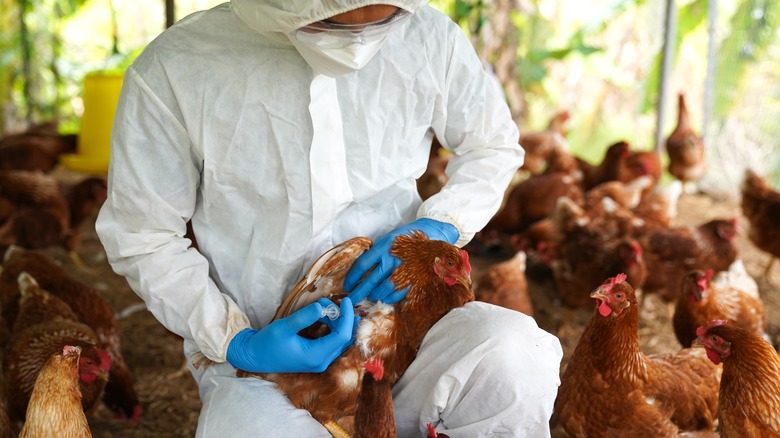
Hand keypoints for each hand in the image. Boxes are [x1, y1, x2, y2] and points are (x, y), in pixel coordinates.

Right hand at [226, 297, 357, 372]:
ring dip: (337, 322)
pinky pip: (332, 342)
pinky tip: (324, 316)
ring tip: (324, 306)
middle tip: (330, 301)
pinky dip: (331, 327)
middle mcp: (321, 362)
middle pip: (344, 339)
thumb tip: (321, 306)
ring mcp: (320, 361)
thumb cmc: (267, 343)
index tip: (346, 300)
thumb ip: (303, 317)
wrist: (254, 357)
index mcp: (316, 356)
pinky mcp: (316, 358)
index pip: (342, 336)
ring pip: (339, 340)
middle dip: (342, 318)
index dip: (347, 317)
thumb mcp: (284, 327)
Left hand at [344, 218, 458, 303]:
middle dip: (359, 292)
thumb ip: (376, 253)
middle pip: (371, 281)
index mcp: (384, 246)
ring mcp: (405, 270)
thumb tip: (360, 272)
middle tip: (351, 299)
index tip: (347, 285)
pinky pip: (397, 294)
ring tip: (369, 296)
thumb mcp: (389, 240)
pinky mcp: (414, 279)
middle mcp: (393, 258)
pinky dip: (388, 298)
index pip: (362, 265)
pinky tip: (384, 297)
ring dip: (374, 295)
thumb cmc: (407, 239)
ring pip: (383, 290)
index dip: (352, 277)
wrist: (433, 235)